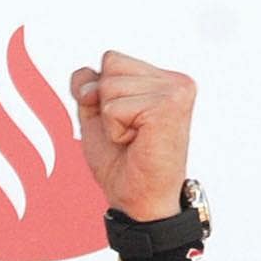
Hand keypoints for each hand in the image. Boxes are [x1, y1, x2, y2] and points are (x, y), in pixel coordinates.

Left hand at [71, 52, 196, 221]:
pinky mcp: (168, 105)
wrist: (139, 200)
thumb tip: (84, 77)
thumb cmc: (123, 164)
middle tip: (130, 134)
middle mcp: (176, 81)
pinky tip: (137, 142)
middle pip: (110, 65)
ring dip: (111, 120)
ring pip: (110, 85)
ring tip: (134, 139)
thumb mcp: (97, 118)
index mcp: (164, 79)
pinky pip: (114, 107)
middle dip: (106, 105)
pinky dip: (115, 130)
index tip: (125, 124)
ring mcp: (176, 90)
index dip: (103, 95)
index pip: (112, 59)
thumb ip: (88, 88)